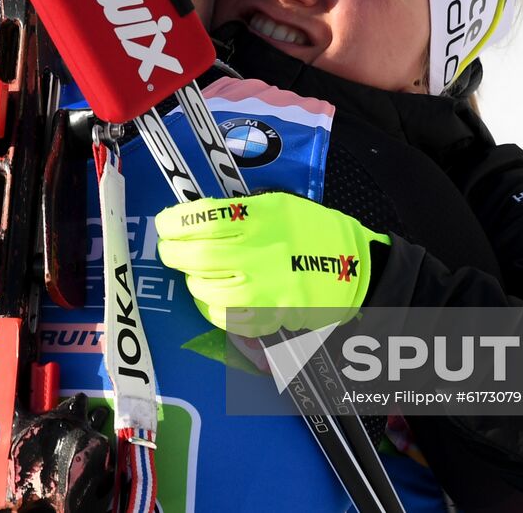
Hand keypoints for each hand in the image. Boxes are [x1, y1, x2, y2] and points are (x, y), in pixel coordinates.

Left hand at [155, 192, 388, 336]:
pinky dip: (214, 308)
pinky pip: (224, 317)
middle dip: (173, 253)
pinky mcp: (270, 317)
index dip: (173, 222)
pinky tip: (219, 297)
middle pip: (195, 256)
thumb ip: (238, 211)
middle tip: (170, 249)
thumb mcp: (279, 204)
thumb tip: (195, 219)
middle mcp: (258, 253)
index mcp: (260, 218)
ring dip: (193, 280)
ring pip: (204, 290)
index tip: (166, 224)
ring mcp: (264, 289)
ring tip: (198, 273)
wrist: (356, 268)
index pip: (200, 219)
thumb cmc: (314, 231)